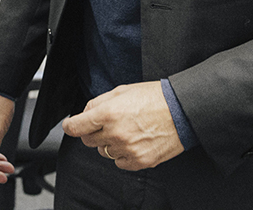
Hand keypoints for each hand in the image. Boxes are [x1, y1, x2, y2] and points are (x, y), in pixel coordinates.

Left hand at [60, 81, 183, 169]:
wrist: (182, 111)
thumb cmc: (154, 98)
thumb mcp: (122, 90)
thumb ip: (99, 102)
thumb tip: (85, 114)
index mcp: (109, 113)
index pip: (77, 127)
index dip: (70, 126)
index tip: (70, 126)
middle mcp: (116, 133)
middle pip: (88, 141)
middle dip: (91, 132)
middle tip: (105, 124)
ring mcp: (128, 149)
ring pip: (104, 152)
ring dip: (108, 143)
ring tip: (125, 131)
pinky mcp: (140, 161)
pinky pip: (119, 163)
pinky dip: (122, 154)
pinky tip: (133, 142)